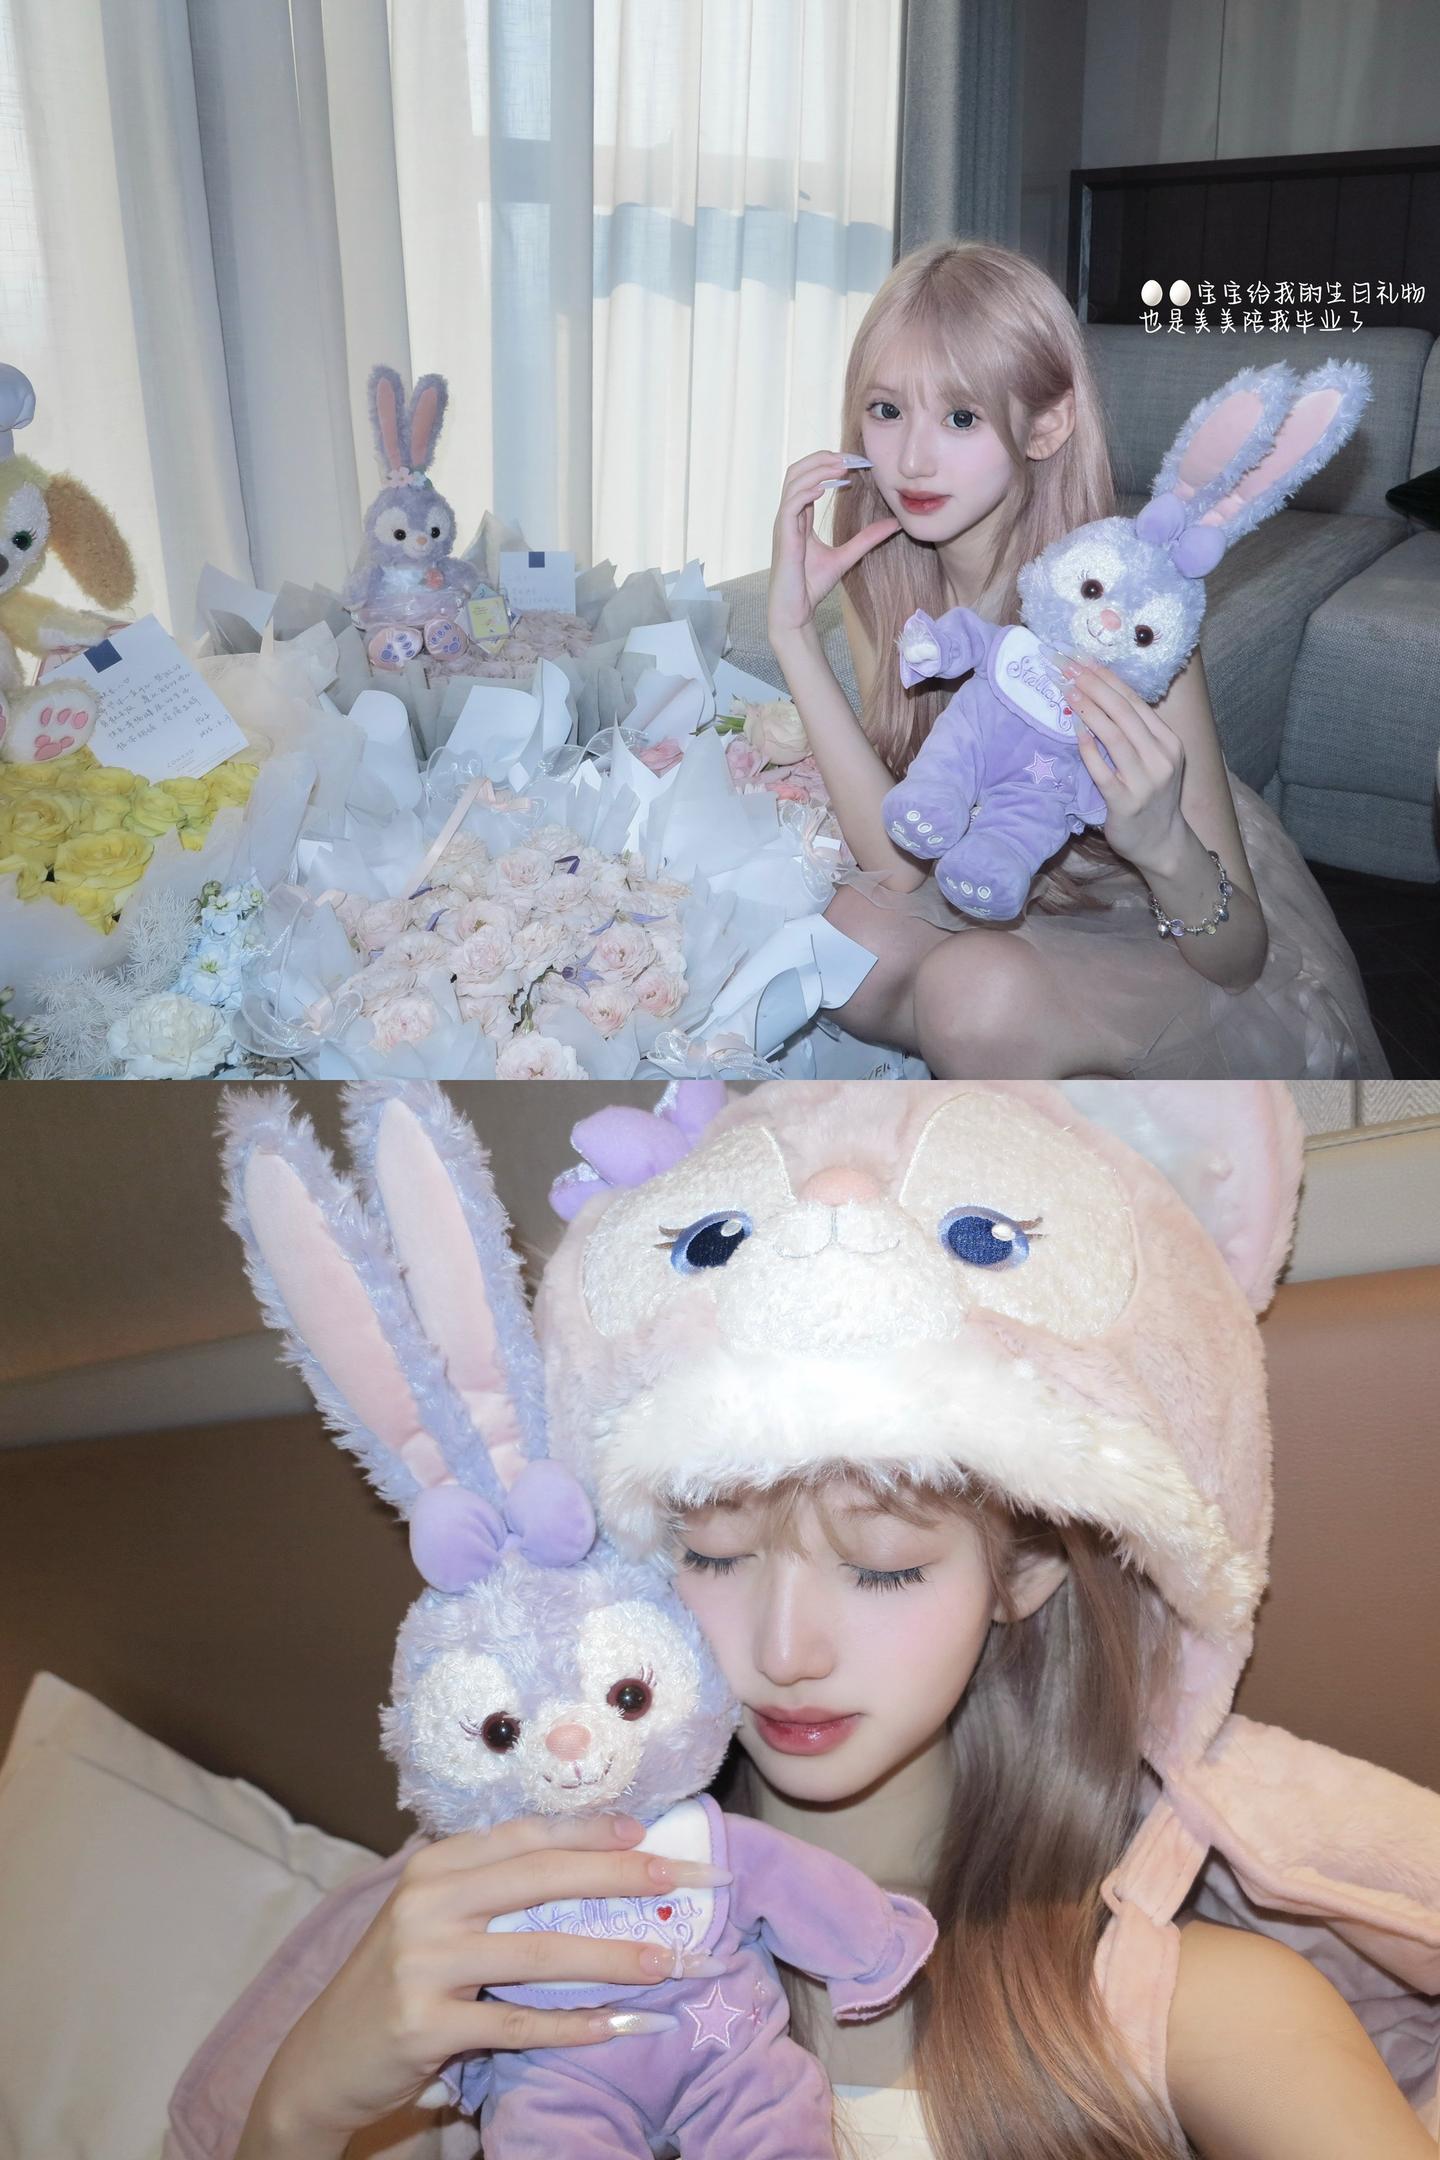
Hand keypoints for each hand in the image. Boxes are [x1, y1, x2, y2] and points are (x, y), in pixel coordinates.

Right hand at [249, 1813, 726, 2146]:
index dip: (590, 1830)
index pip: (526, 1835)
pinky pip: (518, 2022)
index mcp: (436, 1863)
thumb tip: (593, 1865)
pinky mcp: (426, 2024)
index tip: (649, 1832)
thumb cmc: (397, 1977)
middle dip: (625, 1878)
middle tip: (690, 1882)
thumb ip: (493, 1888)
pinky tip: (622, 2025)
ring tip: (674, 1962)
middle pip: (543, 1880)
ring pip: (540, 1953)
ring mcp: (424, 1962)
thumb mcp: (435, 1916)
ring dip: (616, 1958)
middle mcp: (428, 1901)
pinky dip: (576, 2025)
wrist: (324, 2057)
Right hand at [768, 451, 899, 648]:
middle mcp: (789, 515)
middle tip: (850, 457)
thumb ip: (866, 539)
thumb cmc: (812, 586)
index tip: (855, 462)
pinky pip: (790, 504)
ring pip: (793, 481)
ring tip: (841, 465)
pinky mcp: (783, 535)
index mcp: (800, 517)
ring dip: (817, 468)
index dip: (830, 465)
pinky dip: (806, 491)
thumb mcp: (846, 557)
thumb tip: (894, 525)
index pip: (810, 479)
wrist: (795, 611)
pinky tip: (825, 488)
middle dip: (822, 458)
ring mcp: (783, 523)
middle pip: (798, 471)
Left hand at [1068, 660, 1187, 874]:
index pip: (1135, 701)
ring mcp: (1145, 780)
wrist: (1162, 842)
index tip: (1083, 660)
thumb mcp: (1153, 759)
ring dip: (1088, 709)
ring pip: (1114, 736)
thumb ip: (1134, 733)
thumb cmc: (1151, 796)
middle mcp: (1161, 757)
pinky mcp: (1125, 802)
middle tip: (1067, 667)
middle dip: (1093, 685)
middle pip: (1124, 712)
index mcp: (1168, 741)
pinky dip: (1088, 748)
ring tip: (1067, 690)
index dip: (1107, 678)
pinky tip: (1075, 730)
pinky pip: (1102, 770)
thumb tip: (1099, 696)